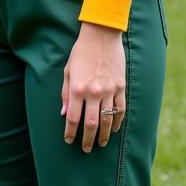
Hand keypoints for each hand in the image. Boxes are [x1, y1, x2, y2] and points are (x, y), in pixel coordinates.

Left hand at [61, 21, 124, 151]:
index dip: (70, 132)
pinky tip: (114, 129)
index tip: (69, 141)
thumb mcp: (68, 70)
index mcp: (77, 88)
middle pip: (91, 123)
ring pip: (107, 120)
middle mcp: (94, 92)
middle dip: (87, 139)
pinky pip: (120, 110)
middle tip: (85, 149)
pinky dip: (117, 122)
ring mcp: (109, 91)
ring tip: (101, 144)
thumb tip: (64, 113)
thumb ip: (65, 93)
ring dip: (104, 135)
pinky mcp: (121, 88)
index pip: (73, 117)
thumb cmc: (80, 52)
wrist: (101, 36)